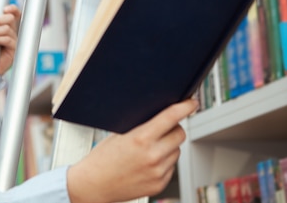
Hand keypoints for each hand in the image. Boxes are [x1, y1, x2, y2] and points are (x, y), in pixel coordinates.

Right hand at [66, 98, 197, 202]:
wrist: (94, 184)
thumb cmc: (103, 157)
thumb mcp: (119, 134)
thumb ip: (142, 125)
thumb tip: (163, 116)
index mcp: (141, 139)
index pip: (171, 117)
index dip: (184, 107)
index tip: (192, 102)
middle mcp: (153, 156)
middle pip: (180, 134)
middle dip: (174, 128)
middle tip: (163, 128)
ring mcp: (158, 172)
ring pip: (176, 150)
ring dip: (168, 146)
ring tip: (148, 149)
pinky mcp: (159, 184)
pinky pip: (171, 166)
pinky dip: (164, 162)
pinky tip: (147, 163)